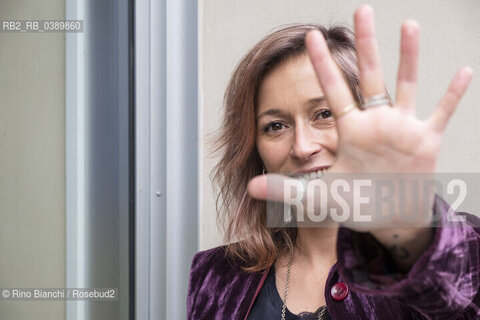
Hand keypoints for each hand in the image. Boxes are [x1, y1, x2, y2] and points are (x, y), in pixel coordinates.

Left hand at [247, 5, 472, 232]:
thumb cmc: (353, 204)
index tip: (311, 36)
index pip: (332, 90)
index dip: (322, 64)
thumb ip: (284, 190)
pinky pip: (441, 113)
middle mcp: (374, 122)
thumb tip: (249, 186)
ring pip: (405, 84)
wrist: (385, 219)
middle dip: (365, 43)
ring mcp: (400, 129)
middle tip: (361, 9)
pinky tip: (464, 70)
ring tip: (408, 24)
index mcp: (349, 131)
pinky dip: (453, 94)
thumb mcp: (316, 197)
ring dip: (408, 56)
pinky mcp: (425, 141)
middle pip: (369, 75)